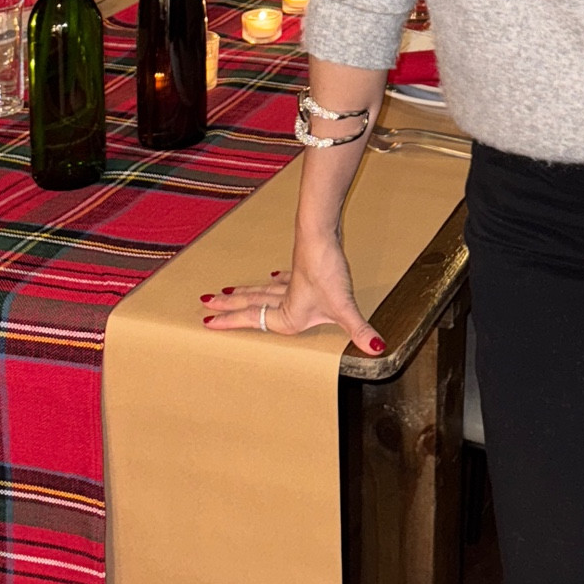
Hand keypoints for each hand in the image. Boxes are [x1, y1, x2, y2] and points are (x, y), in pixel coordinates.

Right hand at [201, 232, 384, 353]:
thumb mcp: (343, 306)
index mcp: (288, 314)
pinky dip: (274, 279)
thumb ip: (359, 330)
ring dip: (246, 292)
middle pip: (251, 303)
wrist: (322, 233)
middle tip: (206, 304)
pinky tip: (274, 276)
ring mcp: (292, 281)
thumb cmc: (327, 271)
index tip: (207, 322)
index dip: (230, 322)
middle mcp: (285, 298)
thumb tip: (377, 350)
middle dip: (229, 306)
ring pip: (262, 289)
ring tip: (227, 291)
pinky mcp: (301, 266)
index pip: (253, 320)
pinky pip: (282, 277)